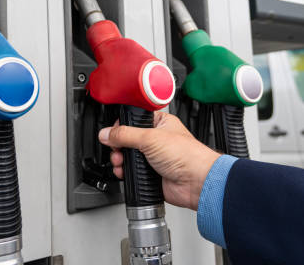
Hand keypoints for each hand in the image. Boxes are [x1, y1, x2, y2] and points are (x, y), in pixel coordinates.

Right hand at [99, 111, 220, 210]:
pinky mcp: (152, 174)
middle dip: (118, 146)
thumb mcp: (150, 138)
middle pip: (128, 140)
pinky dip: (125, 173)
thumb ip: (125, 135)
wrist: (197, 183)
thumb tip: (106, 133)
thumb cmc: (187, 156)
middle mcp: (157, 139)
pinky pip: (132, 172)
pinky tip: (124, 172)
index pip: (134, 120)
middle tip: (116, 149)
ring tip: (120, 162)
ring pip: (128, 157)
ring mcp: (154, 158)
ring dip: (120, 160)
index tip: (113, 132)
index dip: (122, 125)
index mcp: (160, 123)